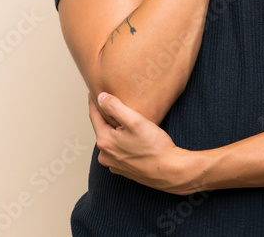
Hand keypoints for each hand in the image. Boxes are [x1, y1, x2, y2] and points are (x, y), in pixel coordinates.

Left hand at [88, 92, 203, 194]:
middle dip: (106, 117)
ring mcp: (114, 164)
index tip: (94, 92)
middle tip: (112, 103)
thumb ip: (115, 107)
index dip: (94, 102)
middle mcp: (105, 155)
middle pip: (102, 128)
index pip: (94, 116)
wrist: (170, 171)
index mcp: (105, 141)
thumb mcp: (135, 121)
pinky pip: (118, 150)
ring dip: (115, 130)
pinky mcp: (123, 169)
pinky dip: (122, 142)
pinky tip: (133, 138)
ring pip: (111, 139)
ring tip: (124, 120)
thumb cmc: (155, 147)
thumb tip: (101, 98)